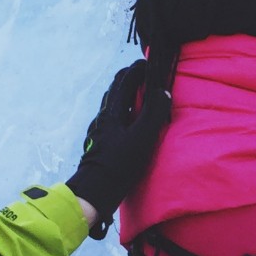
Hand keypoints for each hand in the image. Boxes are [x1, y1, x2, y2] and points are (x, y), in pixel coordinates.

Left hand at [65, 59, 170, 237]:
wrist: (93, 193)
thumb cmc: (119, 165)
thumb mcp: (142, 138)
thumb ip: (153, 113)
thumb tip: (163, 92)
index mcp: (113, 111)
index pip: (125, 80)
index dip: (138, 69)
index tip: (150, 63)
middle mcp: (104, 116)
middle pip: (117, 90)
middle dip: (131, 79)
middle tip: (147, 76)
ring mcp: (100, 130)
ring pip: (114, 105)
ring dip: (127, 96)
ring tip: (141, 97)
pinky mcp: (100, 144)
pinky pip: (113, 120)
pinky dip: (124, 112)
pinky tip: (130, 124)